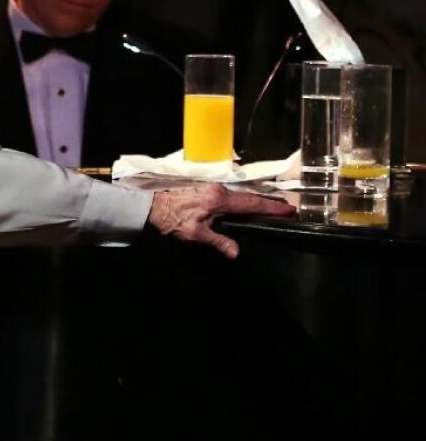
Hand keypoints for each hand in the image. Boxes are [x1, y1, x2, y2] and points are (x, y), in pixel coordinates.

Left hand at [147, 184, 293, 258]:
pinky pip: (232, 194)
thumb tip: (236, 252)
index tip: (289, 209)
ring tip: (273, 209)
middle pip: (250, 197)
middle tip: (287, 209)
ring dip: (257, 201)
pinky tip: (248, 207)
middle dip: (269, 203)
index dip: (271, 207)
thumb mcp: (195, 234)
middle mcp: (219, 190)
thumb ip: (218, 241)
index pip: (252, 203)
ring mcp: (213, 188)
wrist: (151, 205)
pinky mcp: (207, 189)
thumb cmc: (172, 219)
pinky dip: (244, 200)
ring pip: (241, 195)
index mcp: (219, 199)